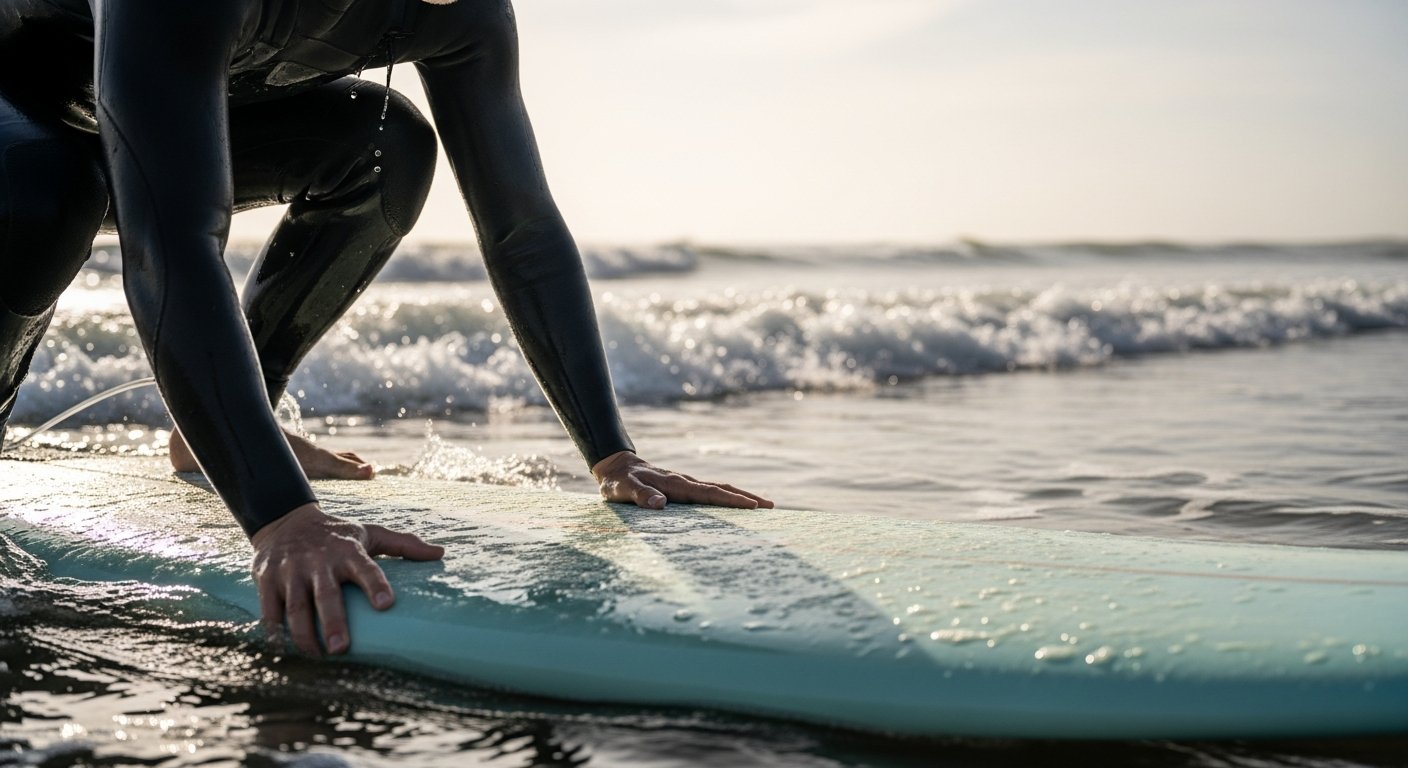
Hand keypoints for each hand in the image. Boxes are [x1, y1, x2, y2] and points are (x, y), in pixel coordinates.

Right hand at [250, 503, 444, 655]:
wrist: (286, 520)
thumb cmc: (337, 535)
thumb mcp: (370, 533)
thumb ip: (404, 544)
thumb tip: (441, 553)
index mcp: (348, 550)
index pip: (366, 567)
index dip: (375, 584)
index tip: (386, 605)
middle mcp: (319, 560)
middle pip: (326, 595)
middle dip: (333, 622)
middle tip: (341, 649)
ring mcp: (291, 571)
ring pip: (295, 607)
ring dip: (304, 634)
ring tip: (317, 656)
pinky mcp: (267, 580)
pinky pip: (269, 610)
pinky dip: (274, 631)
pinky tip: (283, 650)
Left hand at [591, 451, 774, 509]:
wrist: (615, 465)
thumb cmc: (618, 482)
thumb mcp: (623, 490)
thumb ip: (640, 496)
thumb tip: (661, 504)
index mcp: (675, 484)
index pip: (709, 493)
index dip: (731, 500)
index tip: (753, 506)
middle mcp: (685, 482)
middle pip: (722, 488)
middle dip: (746, 497)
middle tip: (771, 506)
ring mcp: (685, 484)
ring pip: (718, 489)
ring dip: (739, 496)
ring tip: (761, 506)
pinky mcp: (682, 488)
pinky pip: (709, 492)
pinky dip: (726, 497)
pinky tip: (732, 505)